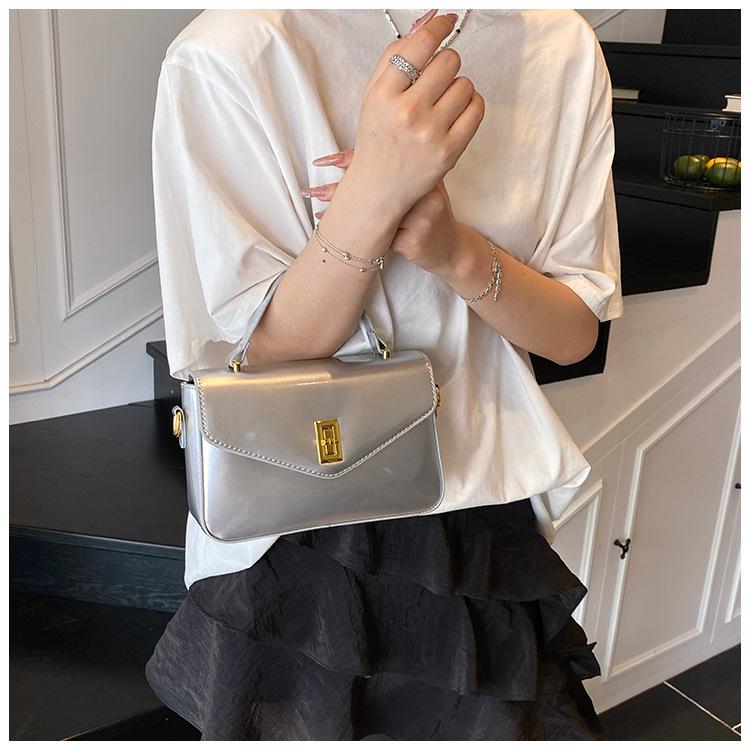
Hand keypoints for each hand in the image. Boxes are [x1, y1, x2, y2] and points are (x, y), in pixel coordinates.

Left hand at [303, 148, 464, 276]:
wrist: (452, 247)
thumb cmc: (429, 212)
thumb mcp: (420, 186)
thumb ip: (396, 168)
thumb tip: (349, 154)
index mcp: (425, 173)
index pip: (383, 159)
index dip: (350, 160)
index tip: (323, 161)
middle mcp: (425, 192)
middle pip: (375, 187)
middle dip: (338, 190)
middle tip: (311, 192)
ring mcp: (421, 217)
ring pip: (376, 215)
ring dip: (344, 216)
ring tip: (319, 215)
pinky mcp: (415, 240)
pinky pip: (383, 239)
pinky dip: (363, 240)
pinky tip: (344, 240)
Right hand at [343, 11, 484, 216]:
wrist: (379, 188)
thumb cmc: (378, 138)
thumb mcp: (375, 94)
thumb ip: (397, 55)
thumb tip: (431, 19)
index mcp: (384, 94)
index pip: (421, 44)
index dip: (439, 28)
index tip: (446, 22)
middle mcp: (407, 112)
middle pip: (449, 60)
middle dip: (445, 65)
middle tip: (435, 82)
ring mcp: (430, 133)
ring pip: (465, 84)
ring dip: (457, 88)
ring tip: (441, 105)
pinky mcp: (450, 150)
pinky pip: (477, 108)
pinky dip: (470, 105)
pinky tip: (455, 114)